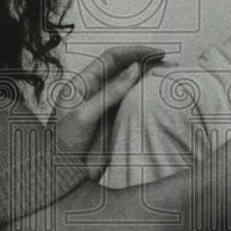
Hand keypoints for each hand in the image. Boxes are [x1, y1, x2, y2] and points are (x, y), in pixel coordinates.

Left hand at [49, 45, 162, 176]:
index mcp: (81, 85)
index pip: (112, 58)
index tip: (156, 53)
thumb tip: (134, 70)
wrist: (60, 178)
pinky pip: (133, 107)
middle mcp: (94, 93)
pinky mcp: (114, 125)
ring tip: (169, 76)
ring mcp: (105, 109)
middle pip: (123, 70)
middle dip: (145, 63)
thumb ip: (110, 93)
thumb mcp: (84, 116)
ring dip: (148, 81)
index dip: (134, 52)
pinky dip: (147, 100)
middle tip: (169, 62)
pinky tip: (160, 99)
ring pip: (130, 88)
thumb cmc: (61, 147)